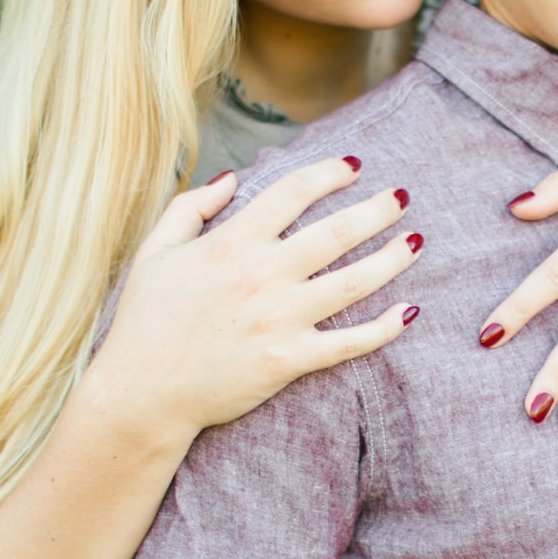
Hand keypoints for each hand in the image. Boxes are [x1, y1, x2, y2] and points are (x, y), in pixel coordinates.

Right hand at [94, 155, 417, 444]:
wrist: (141, 393)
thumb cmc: (145, 321)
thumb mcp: (154, 252)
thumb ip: (190, 207)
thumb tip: (231, 179)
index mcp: (232, 243)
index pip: (293, 193)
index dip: (329, 173)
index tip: (353, 165)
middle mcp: (263, 276)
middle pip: (337, 232)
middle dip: (376, 211)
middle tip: (401, 198)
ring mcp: (281, 319)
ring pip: (354, 283)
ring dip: (392, 260)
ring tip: (415, 242)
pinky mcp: (290, 359)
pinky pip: (350, 342)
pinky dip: (385, 328)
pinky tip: (410, 311)